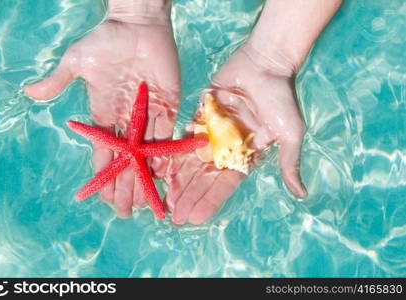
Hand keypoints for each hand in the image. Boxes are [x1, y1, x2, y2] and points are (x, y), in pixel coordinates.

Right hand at [25, 2, 179, 217]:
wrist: (138, 25)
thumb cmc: (107, 40)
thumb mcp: (78, 61)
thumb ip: (59, 80)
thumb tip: (31, 93)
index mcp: (104, 113)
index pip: (103, 151)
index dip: (103, 174)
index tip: (102, 196)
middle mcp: (127, 120)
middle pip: (126, 159)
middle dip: (125, 185)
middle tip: (126, 212)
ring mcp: (149, 114)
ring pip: (148, 154)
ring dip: (146, 178)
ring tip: (147, 202)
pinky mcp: (169, 105)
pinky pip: (170, 135)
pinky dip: (169, 156)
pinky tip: (168, 176)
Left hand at [165, 43, 306, 224]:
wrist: (266, 63)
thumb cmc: (281, 98)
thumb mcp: (289, 134)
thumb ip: (289, 163)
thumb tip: (302, 195)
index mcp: (246, 155)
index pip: (225, 184)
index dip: (209, 201)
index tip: (195, 218)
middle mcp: (227, 147)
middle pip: (204, 177)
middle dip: (190, 196)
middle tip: (175, 217)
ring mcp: (212, 132)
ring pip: (191, 161)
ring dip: (179, 181)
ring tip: (166, 200)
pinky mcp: (201, 115)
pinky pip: (184, 137)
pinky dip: (174, 154)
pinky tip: (162, 171)